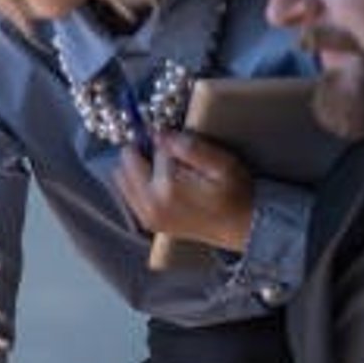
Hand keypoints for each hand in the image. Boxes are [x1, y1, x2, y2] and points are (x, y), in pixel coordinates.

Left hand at [113, 131, 253, 252]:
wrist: (242, 228)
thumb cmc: (236, 194)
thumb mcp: (222, 164)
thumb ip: (190, 148)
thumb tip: (159, 134)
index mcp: (168, 188)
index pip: (153, 147)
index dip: (166, 139)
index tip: (178, 141)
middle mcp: (150, 204)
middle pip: (127, 161)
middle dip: (142, 150)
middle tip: (167, 150)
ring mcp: (146, 216)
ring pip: (121, 178)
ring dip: (136, 165)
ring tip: (163, 166)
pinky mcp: (148, 222)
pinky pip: (127, 194)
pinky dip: (136, 182)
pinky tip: (159, 181)